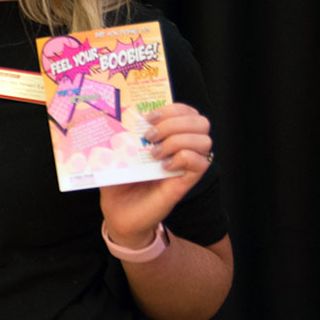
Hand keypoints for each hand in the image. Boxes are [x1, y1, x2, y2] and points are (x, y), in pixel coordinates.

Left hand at [98, 103, 214, 247]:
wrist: (118, 211)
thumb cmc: (119, 180)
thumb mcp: (117, 152)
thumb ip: (120, 134)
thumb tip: (114, 116)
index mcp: (167, 135)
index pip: (187, 112)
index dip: (172, 109)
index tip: (149, 117)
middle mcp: (181, 148)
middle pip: (201, 122)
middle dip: (174, 123)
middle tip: (150, 136)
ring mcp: (185, 165)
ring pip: (204, 141)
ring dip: (178, 141)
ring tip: (155, 154)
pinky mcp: (185, 182)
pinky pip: (200, 163)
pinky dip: (183, 159)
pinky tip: (163, 167)